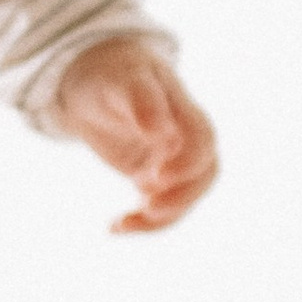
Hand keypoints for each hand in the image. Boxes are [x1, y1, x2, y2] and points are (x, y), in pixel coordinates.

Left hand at [51, 36, 219, 232]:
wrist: (98, 80)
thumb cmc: (115, 74)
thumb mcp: (124, 81)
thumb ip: (144, 103)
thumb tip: (163, 133)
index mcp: (185, 112)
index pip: (202, 142)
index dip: (188, 164)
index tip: (157, 178)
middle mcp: (186, 140)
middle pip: (203, 176)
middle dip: (180, 198)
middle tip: (147, 208)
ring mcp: (173, 162)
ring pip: (184, 198)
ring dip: (160, 218)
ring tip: (124, 223)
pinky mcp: (155, 180)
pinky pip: (161, 207)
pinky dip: (142, 222)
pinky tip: (115, 227)